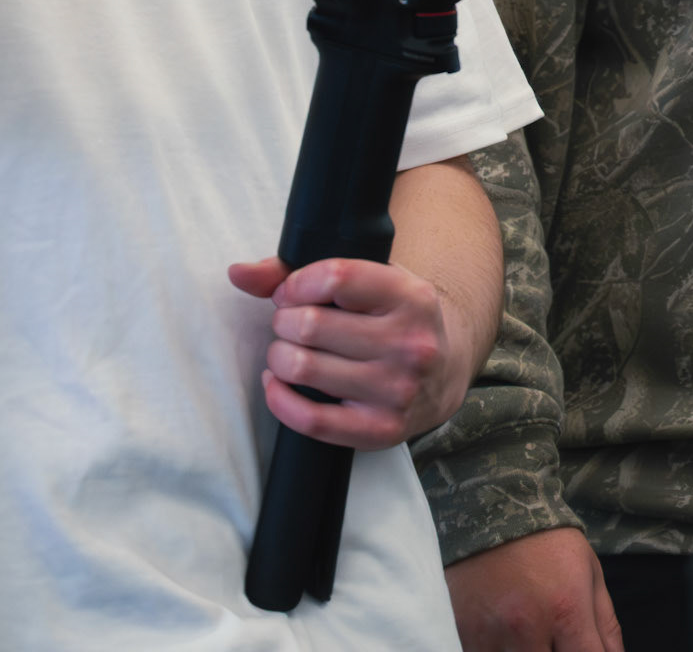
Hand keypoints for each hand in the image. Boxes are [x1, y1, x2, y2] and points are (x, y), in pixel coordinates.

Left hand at [229, 254, 470, 448]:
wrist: (445, 371)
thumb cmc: (394, 319)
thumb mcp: (372, 283)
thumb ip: (306, 272)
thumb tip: (238, 272)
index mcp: (411, 296)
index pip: (336, 277)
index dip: (297, 283)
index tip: (290, 292)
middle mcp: (409, 343)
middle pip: (311, 325)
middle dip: (284, 322)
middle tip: (289, 324)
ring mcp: (396, 390)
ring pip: (304, 369)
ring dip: (279, 358)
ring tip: (286, 352)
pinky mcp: (380, 430)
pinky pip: (310, 420)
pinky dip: (280, 400)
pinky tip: (278, 384)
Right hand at [446, 529, 623, 651]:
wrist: (490, 508)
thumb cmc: (547, 541)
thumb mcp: (588, 571)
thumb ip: (606, 625)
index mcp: (566, 609)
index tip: (583, 651)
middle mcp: (528, 627)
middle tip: (555, 637)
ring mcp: (491, 635)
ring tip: (528, 631)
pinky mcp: (462, 635)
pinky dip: (498, 650)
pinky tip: (504, 633)